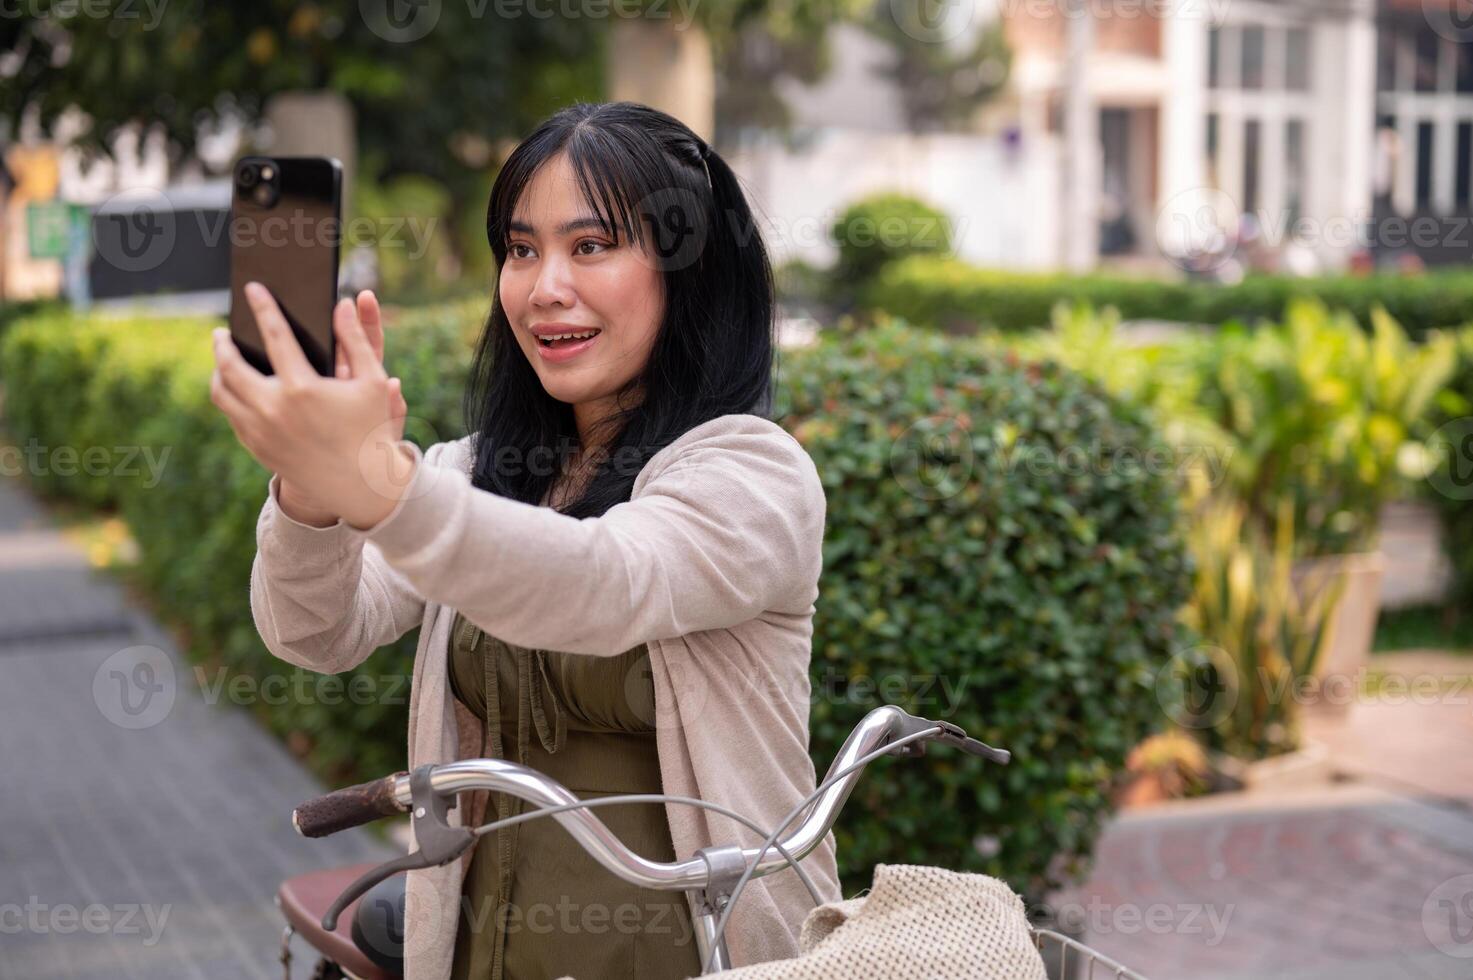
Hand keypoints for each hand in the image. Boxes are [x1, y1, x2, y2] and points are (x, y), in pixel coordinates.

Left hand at [210, 282, 415, 530]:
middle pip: (230, 365)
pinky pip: (232, 415)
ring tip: (223, 358)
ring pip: (222, 392)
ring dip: (218, 370)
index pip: (274, 335)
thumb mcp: (373, 382)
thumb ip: (357, 338)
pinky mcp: (257, 448)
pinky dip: (229, 396)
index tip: (253, 289)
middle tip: (222, 331)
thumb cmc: (371, 429)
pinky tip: (236, 387)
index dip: (263, 307)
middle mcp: (274, 410)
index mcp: (302, 389)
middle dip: (223, 343)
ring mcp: (261, 432)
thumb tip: (342, 304)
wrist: (361, 486)